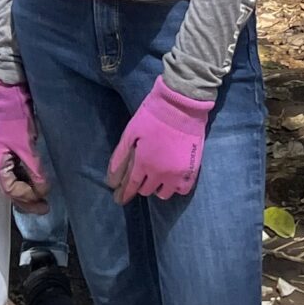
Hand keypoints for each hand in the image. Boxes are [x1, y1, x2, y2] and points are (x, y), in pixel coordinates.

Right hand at [0, 81, 49, 208]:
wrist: (12, 100)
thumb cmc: (16, 122)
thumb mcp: (26, 147)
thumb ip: (34, 170)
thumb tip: (43, 190)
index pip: (10, 188)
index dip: (25, 196)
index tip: (41, 197)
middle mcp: (0, 165)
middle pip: (11, 190)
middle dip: (27, 201)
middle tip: (44, 208)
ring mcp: (6, 160)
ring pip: (15, 184)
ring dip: (28, 194)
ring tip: (43, 201)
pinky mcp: (12, 155)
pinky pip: (19, 175)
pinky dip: (28, 183)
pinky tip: (38, 186)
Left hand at [108, 77, 213, 202]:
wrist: (181, 106)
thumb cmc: (153, 115)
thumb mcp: (131, 131)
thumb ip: (121, 155)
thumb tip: (111, 178)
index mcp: (143, 163)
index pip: (133, 185)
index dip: (126, 193)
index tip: (121, 199)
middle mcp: (160, 173)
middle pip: (148, 190)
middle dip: (142, 186)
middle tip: (141, 178)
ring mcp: (177, 174)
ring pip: (165, 193)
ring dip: (158, 188)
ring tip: (157, 178)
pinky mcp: (192, 170)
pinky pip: (182, 190)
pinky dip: (176, 188)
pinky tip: (172, 180)